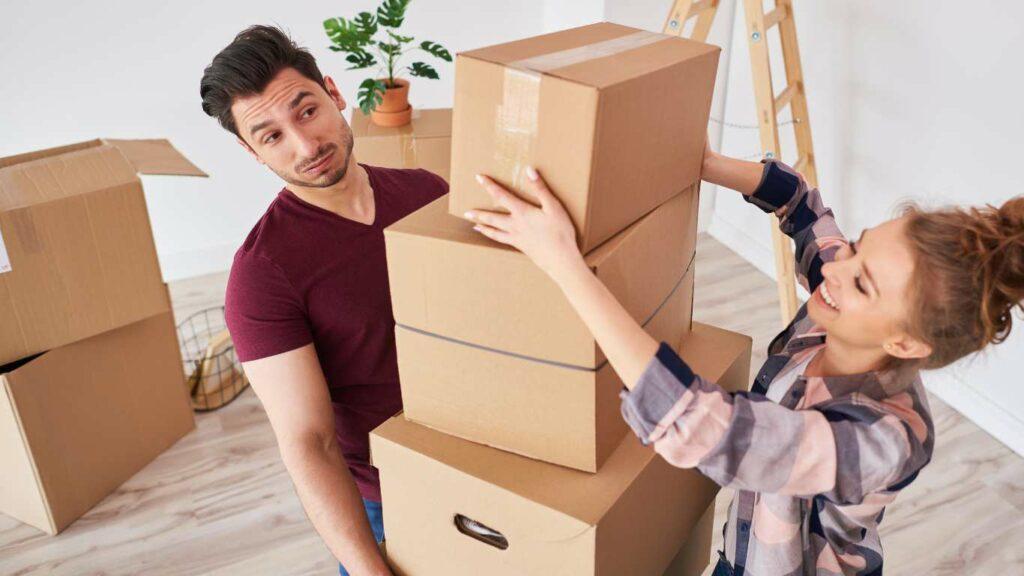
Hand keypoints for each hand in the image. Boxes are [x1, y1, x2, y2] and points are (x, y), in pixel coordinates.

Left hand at [463, 167, 584, 280]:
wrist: (561, 260)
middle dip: (479, 213)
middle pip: (492, 217)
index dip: (489, 186)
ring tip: (474, 225)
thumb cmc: (560, 232)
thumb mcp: (553, 206)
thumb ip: (540, 188)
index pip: (501, 195)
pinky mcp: (521, 247)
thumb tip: (528, 170)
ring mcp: (516, 238)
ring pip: (494, 231)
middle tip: (466, 212)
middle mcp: (515, 225)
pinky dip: (494, 237)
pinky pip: (502, 240)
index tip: (478, 178)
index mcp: (522, 212)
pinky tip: (494, 237)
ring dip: (483, 227)